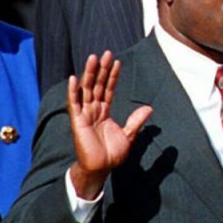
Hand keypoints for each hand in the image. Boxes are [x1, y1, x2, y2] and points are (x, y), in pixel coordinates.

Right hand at [68, 51, 153, 197]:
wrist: (101, 168)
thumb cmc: (112, 154)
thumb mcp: (129, 135)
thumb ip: (136, 121)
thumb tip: (149, 108)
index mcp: (104, 112)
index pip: (108, 89)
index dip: (113, 75)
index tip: (117, 61)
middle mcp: (93, 110)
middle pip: (97, 85)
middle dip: (102, 69)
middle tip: (106, 53)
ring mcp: (84, 114)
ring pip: (86, 90)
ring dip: (89, 74)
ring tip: (93, 58)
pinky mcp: (77, 121)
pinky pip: (74, 104)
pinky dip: (73, 91)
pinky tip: (73, 77)